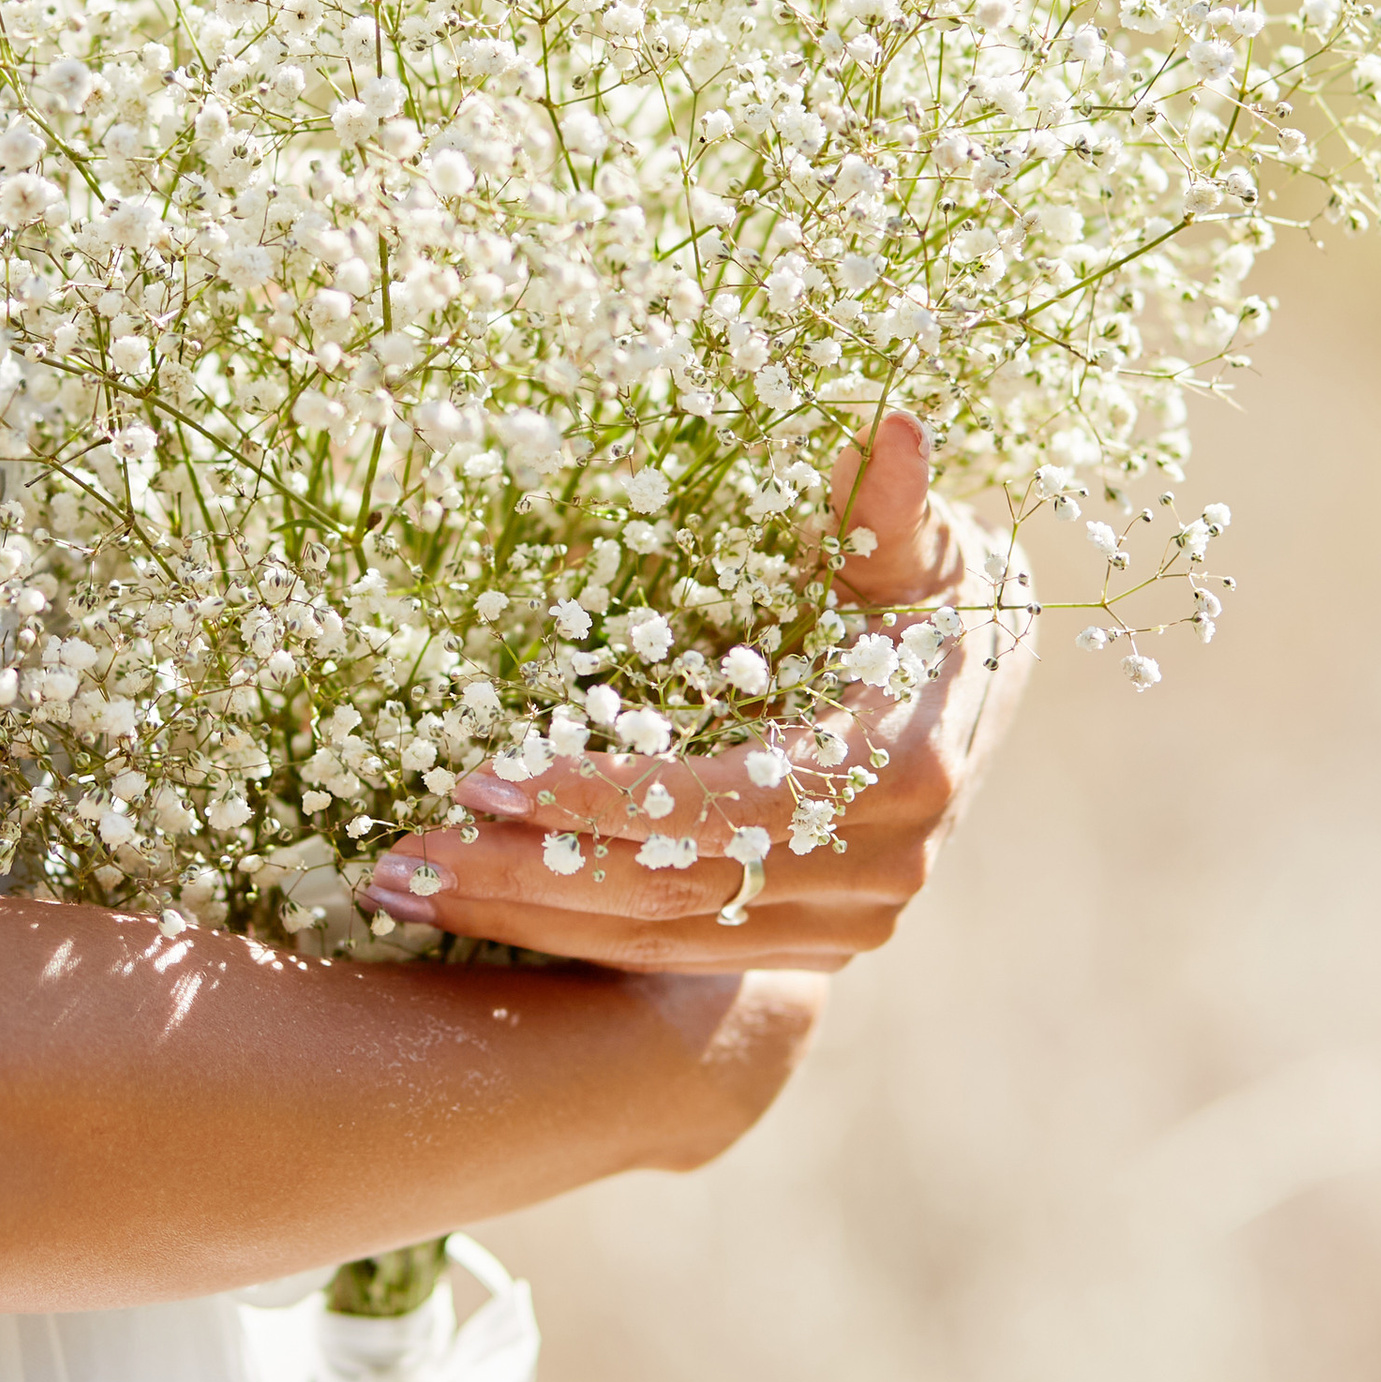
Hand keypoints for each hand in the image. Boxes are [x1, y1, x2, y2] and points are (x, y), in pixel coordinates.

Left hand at [359, 415, 1032, 986]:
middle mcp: (879, 871)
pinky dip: (569, 938)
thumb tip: (895, 425)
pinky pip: (673, 955)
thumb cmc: (927, 592)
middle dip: (524, 879)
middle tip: (394, 856)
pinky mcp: (812, 947)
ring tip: (397, 886)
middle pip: (670, 893)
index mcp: (899, 770)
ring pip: (660, 940)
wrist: (986, 684)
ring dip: (523, 920)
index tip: (475, 774)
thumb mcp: (915, 545)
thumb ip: (886, 504)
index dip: (593, 798)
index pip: (715, 804)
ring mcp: (849, 926)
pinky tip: (473, 906)